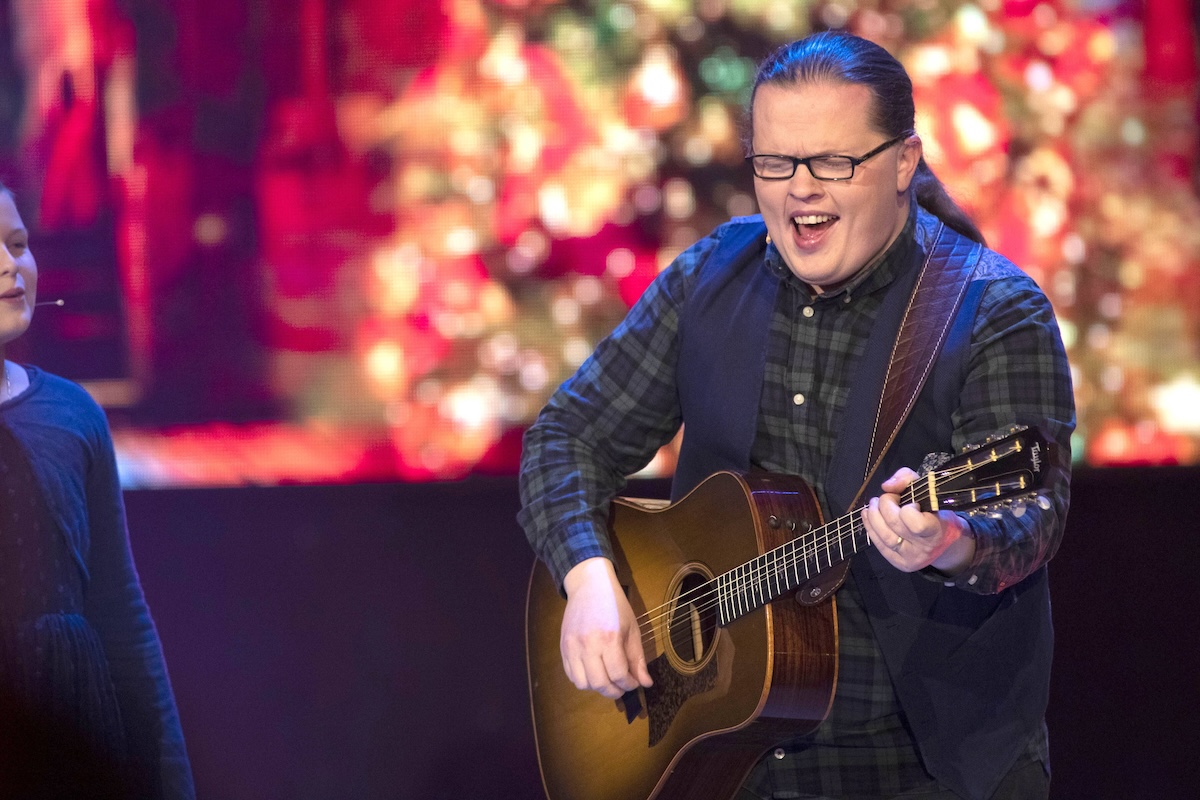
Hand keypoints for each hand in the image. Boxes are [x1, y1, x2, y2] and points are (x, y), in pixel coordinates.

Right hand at [560, 557, 653, 698]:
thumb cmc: (615, 605)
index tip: (634, 682)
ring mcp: (572, 647)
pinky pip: (570, 675)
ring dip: (597, 687)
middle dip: (614, 691)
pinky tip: (593, 671)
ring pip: (582, 683)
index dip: (629, 684)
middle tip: (622, 686)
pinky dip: (583, 679)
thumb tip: (646, 683)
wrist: (589, 586)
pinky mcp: (563, 647)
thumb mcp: (632, 629)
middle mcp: (588, 645)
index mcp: (609, 638)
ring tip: (607, 679)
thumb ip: (637, 658)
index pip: (618, 674)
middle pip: (599, 683)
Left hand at [861, 468, 974, 574]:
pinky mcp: (898, 563)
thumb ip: (907, 479)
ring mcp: (910, 558)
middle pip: (895, 525)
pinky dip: (870, 526)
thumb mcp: (927, 489)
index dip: (908, 510)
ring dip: (873, 515)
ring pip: (883, 535)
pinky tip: (867, 515)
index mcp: (936, 530)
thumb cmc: (934, 511)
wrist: (942, 541)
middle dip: (885, 505)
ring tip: (874, 504)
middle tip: (889, 497)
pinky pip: (878, 544)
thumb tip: (886, 486)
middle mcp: (924, 548)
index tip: (911, 502)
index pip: (917, 524)